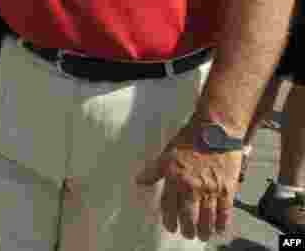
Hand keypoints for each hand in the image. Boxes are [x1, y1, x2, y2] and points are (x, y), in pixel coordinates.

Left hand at [136, 122, 239, 240]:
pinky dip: (222, 223)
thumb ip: (154, 170)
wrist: (215, 131)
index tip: (170, 226)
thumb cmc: (189, 139)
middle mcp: (191, 186)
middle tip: (187, 234)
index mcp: (174, 178)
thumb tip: (139, 181)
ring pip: (206, 217)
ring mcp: (210, 189)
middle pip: (188, 215)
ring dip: (204, 230)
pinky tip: (220, 230)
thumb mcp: (167, 153)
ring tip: (202, 236)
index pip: (169, 205)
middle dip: (187, 229)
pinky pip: (224, 212)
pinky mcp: (226, 189)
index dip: (169, 219)